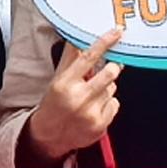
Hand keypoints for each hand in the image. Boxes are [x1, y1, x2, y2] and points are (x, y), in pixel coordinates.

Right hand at [30, 44, 122, 166]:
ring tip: (92, 95)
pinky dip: (108, 104)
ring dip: (107, 88)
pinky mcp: (100, 126)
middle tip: (108, 69)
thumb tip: (80, 36)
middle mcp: (78, 98)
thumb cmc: (55, 103)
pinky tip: (95, 108)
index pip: (88, 57)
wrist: (50, 135)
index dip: (105, 42)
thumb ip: (71, 57)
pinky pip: (115, 104)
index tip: (117, 32)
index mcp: (65, 83)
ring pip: (113, 89)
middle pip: (109, 74)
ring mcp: (90, 114)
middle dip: (112, 68)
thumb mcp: (58, 78)